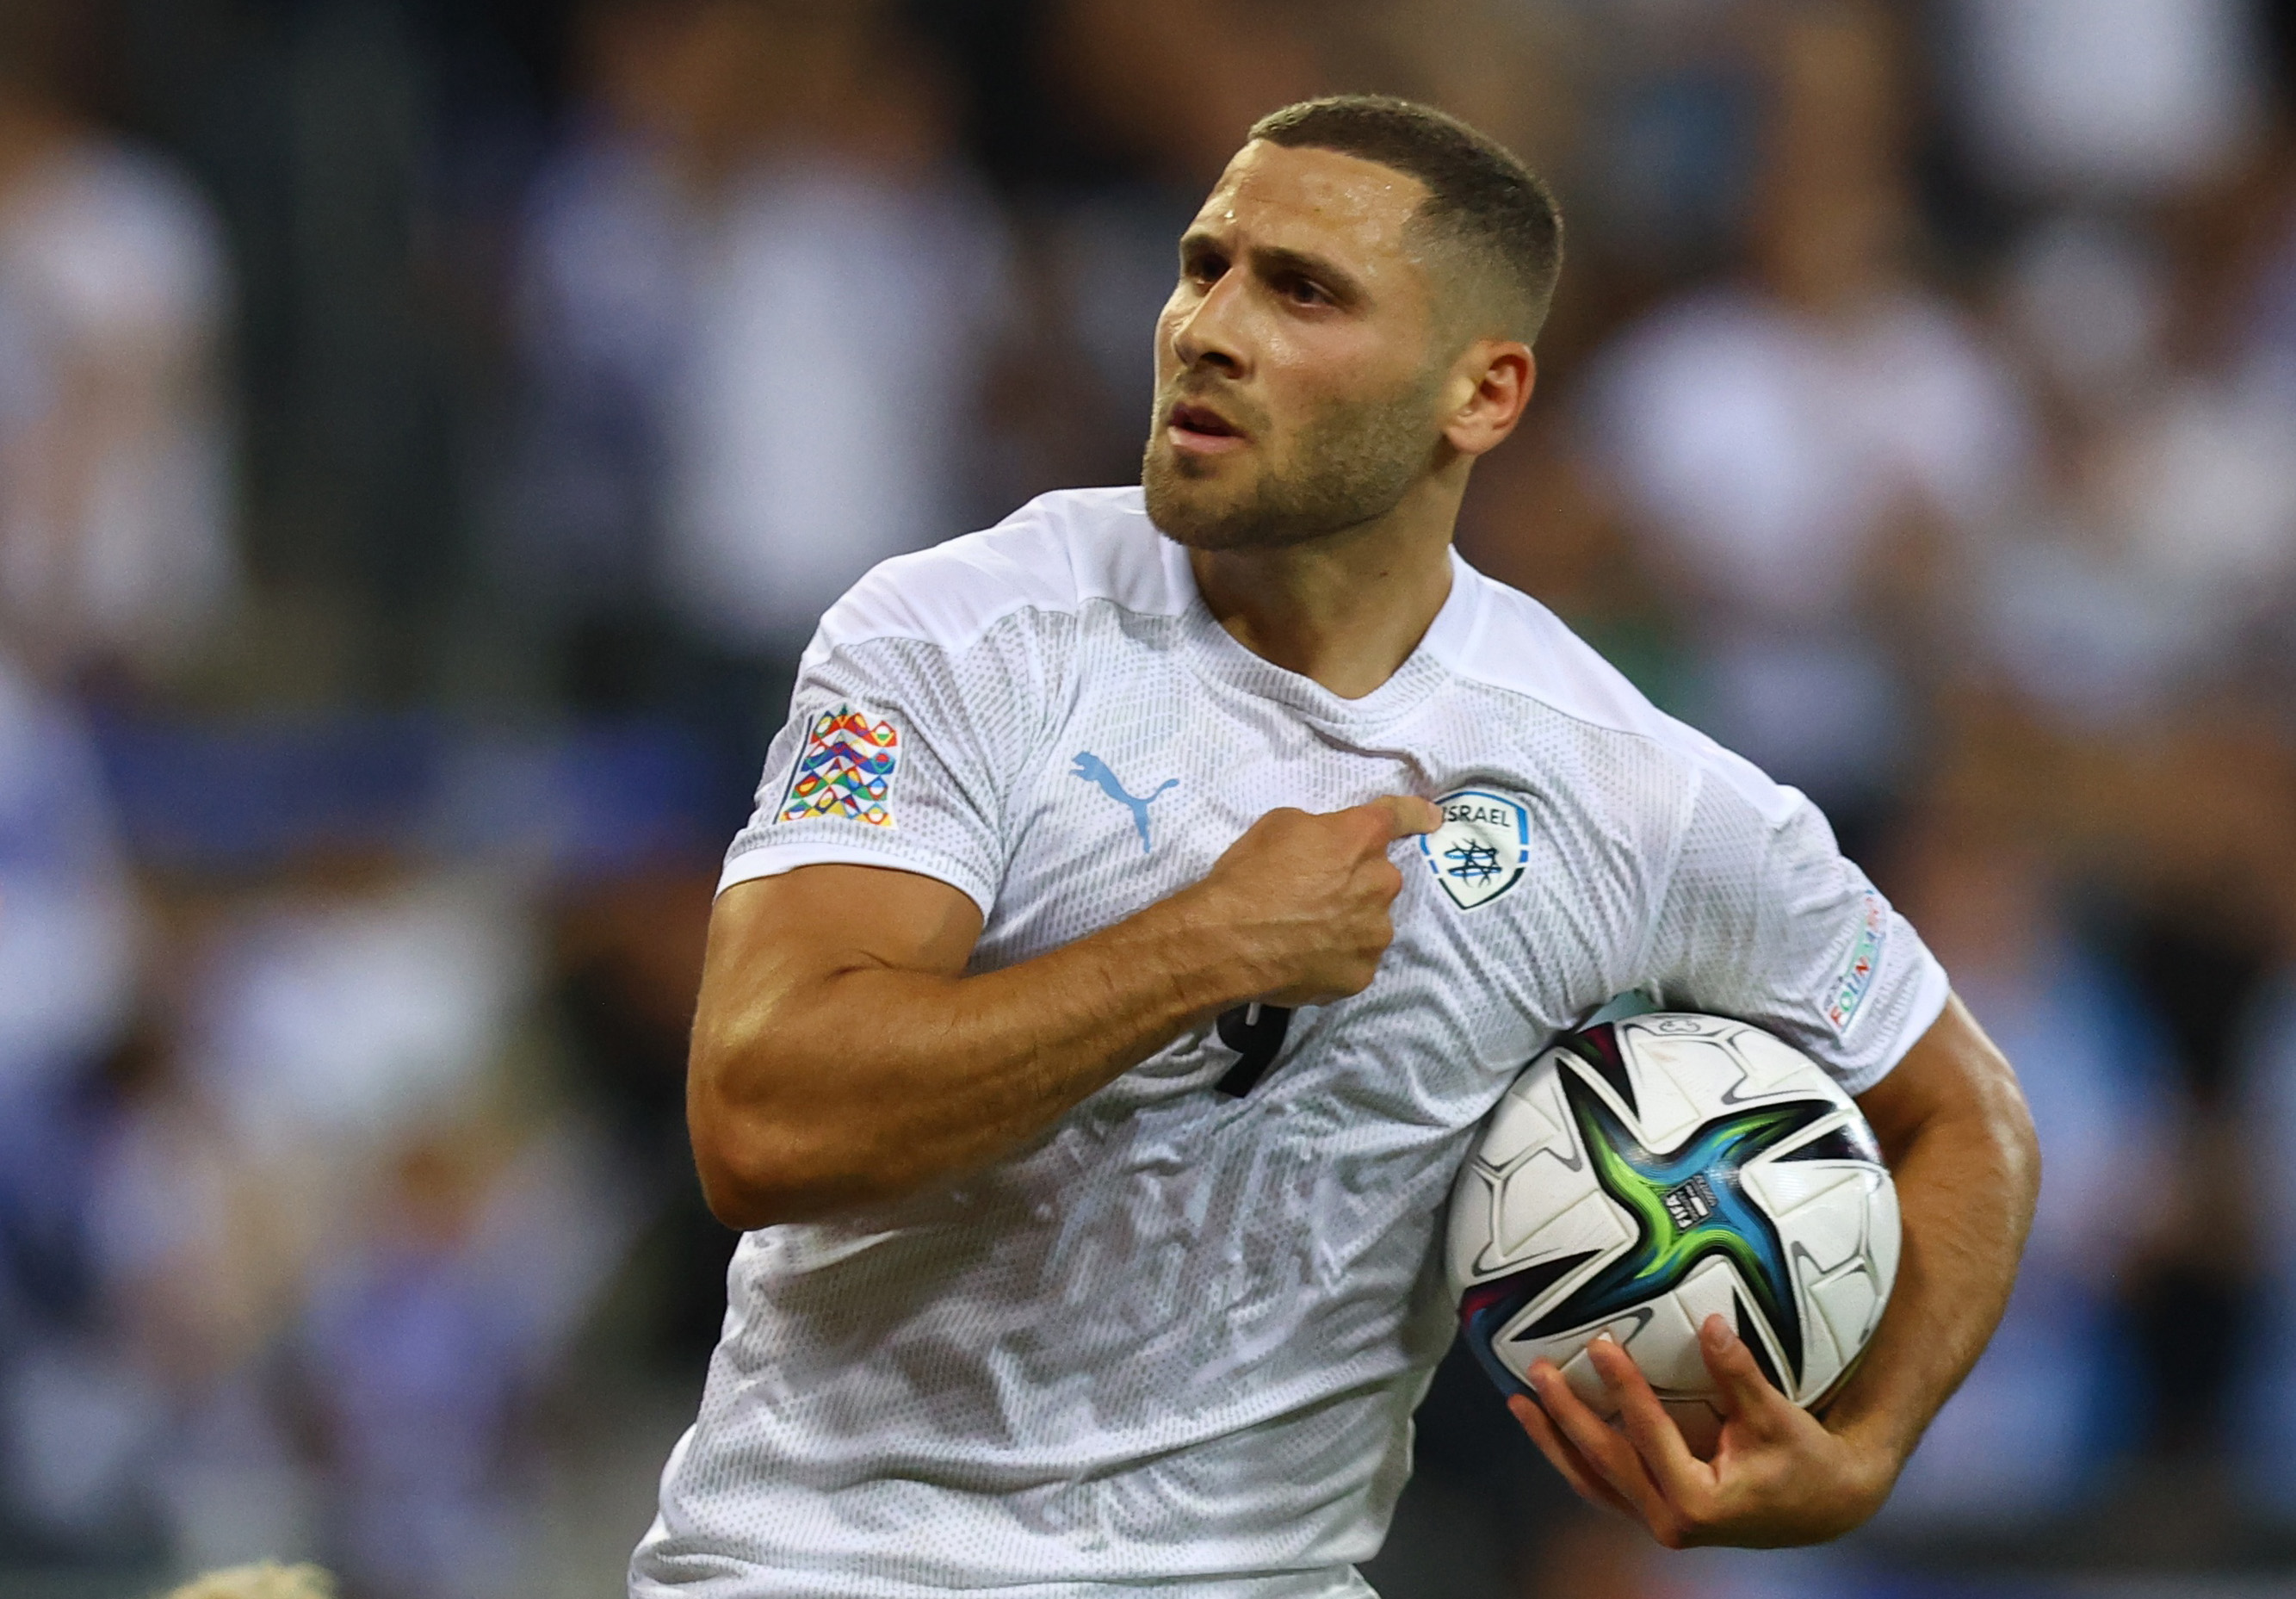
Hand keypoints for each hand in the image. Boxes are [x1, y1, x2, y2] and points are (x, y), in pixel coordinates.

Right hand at [1189, 796, 1439, 1006]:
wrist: (1227, 941)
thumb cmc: (1248, 875)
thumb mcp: (1278, 827)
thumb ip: (1319, 831)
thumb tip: (1328, 846)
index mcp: (1360, 839)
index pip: (1399, 816)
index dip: (1417, 815)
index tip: (1433, 819)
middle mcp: (1380, 883)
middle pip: (1379, 878)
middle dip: (1356, 883)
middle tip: (1314, 896)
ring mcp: (1375, 934)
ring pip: (1370, 924)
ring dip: (1348, 924)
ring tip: (1304, 934)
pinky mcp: (1361, 974)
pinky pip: (1354, 961)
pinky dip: (1335, 959)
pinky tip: (1304, 959)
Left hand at [1507, 1315, 1897, 1548]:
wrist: (1825, 1507)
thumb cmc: (1805, 1461)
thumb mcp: (1776, 1418)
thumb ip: (1739, 1374)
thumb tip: (1711, 1323)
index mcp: (1698, 1502)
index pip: (1647, 1435)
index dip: (1621, 1387)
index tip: (1598, 1343)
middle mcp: (1671, 1522)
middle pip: (1605, 1461)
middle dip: (1566, 1415)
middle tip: (1537, 1370)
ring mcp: (1660, 1523)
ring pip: (1593, 1481)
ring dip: (1554, 1442)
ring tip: (1519, 1403)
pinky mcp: (1658, 1515)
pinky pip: (1605, 1487)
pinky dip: (1576, 1458)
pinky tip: (1552, 1429)